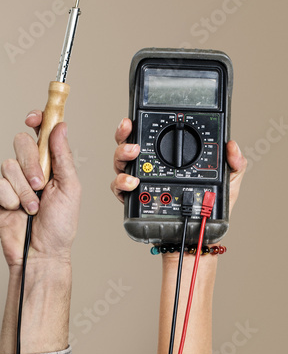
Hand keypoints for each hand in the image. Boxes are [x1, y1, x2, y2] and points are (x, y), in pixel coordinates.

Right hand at [0, 111, 79, 266]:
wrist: (41, 252)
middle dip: (30, 163)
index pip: (41, 133)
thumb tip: (60, 127)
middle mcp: (29, 169)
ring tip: (32, 207)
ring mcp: (12, 182)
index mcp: (50, 164)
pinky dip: (10, 198)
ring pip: (8, 165)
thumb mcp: (70, 187)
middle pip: (21, 143)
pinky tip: (17, 211)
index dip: (37, 120)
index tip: (34, 118)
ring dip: (23, 189)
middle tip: (40, 184)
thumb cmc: (60, 226)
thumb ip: (63, 156)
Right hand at [110, 118, 246, 210]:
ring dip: (122, 159)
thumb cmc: (208, 207)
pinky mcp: (133, 200)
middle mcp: (148, 167)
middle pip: (126, 146)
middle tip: (134, 144)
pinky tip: (132, 182)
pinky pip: (118, 188)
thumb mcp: (228, 181)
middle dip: (124, 140)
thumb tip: (232, 146)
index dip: (137, 125)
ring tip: (133, 158)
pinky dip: (121, 184)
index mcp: (166, 158)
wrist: (198, 234)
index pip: (148, 136)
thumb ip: (234, 163)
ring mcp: (138, 182)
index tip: (134, 120)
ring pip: (120, 164)